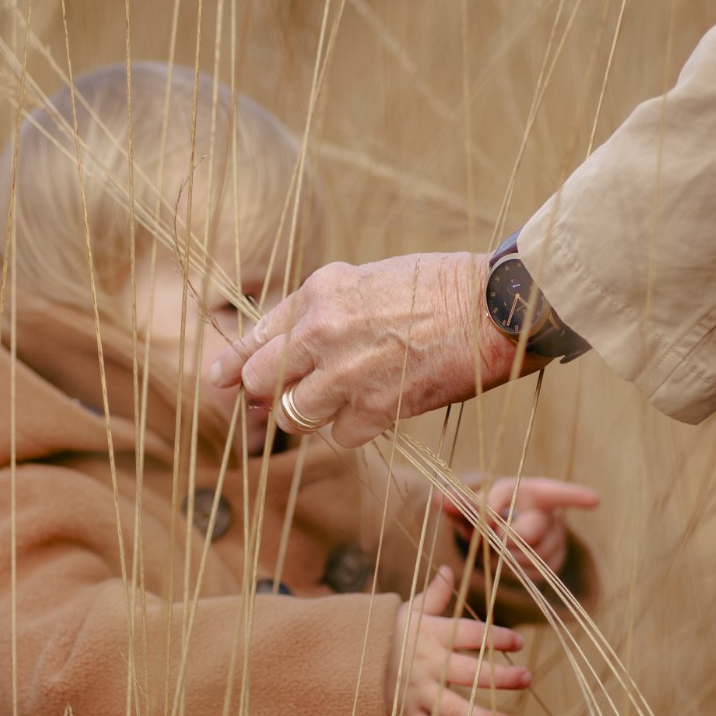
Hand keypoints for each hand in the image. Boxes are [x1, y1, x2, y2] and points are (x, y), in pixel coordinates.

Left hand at [208, 252, 529, 448]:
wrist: (493, 308)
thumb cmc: (441, 287)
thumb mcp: (370, 279)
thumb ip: (326, 309)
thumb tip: (292, 345)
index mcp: (320, 291)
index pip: (255, 335)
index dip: (233, 363)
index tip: (221, 380)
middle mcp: (323, 329)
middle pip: (258, 380)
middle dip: (268, 394)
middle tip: (284, 400)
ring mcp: (347, 371)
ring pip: (294, 416)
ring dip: (313, 415)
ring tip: (343, 400)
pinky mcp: (377, 407)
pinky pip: (339, 436)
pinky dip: (353, 431)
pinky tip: (376, 411)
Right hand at [385, 567, 531, 715]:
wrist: (340, 658)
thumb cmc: (381, 633)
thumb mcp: (405, 610)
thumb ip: (433, 596)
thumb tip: (449, 570)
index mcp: (430, 635)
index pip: (469, 634)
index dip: (495, 637)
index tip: (519, 641)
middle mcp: (426, 664)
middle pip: (469, 673)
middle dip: (500, 677)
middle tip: (527, 679)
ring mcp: (415, 693)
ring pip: (454, 710)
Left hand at [445, 476, 598, 581]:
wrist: (497, 531)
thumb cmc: (483, 513)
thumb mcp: (470, 506)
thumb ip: (457, 504)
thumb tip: (439, 500)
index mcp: (529, 490)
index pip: (553, 492)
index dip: (573, 495)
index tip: (596, 499)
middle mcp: (548, 513)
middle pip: (528, 532)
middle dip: (503, 539)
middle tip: (486, 537)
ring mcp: (555, 538)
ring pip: (529, 555)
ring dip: (505, 556)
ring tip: (495, 546)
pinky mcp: (554, 561)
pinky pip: (534, 572)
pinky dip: (515, 570)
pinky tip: (509, 560)